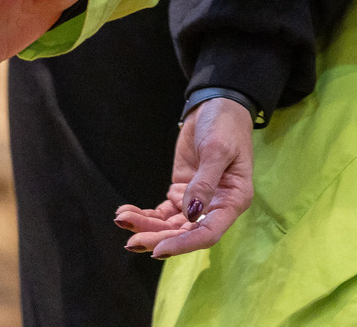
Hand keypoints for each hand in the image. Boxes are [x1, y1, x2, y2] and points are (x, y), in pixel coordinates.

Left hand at [114, 97, 253, 257]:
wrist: (216, 106)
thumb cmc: (225, 126)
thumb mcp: (217, 150)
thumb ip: (204, 183)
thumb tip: (191, 213)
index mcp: (233, 200)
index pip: (209, 232)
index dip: (185, 244)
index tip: (159, 249)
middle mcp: (215, 206)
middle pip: (184, 232)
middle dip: (157, 237)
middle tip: (132, 240)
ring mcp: (196, 201)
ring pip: (169, 225)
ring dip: (146, 226)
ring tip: (122, 218)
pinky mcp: (180, 193)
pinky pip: (161, 212)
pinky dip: (144, 214)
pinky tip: (126, 211)